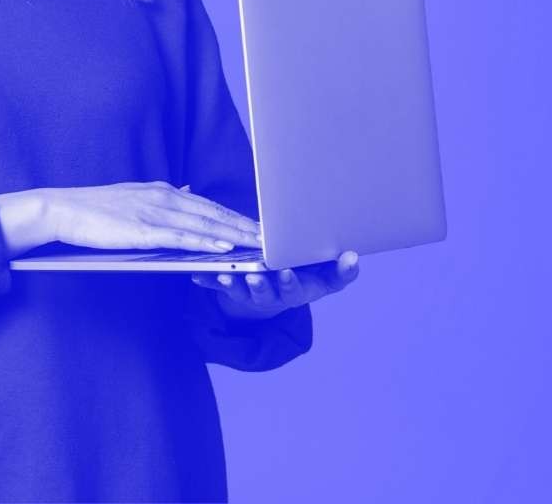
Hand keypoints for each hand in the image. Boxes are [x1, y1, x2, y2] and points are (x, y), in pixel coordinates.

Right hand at [40, 181, 261, 253]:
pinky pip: (182, 238)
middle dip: (248, 227)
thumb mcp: (135, 196)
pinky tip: (225, 250)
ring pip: (205, 226)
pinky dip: (206, 243)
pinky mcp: (143, 231)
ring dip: (236, 237)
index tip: (263, 227)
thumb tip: (187, 190)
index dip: (239, 217)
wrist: (62, 209)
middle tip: (277, 238)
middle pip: (216, 214)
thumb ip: (164, 196)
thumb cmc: (94, 209)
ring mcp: (154, 213)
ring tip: (261, 246)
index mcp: (163, 191)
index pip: (210, 205)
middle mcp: (164, 198)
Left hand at [190, 251, 359, 319]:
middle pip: (265, 293)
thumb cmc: (308, 274)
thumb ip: (341, 270)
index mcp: (296, 289)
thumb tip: (354, 257)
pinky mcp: (232, 287)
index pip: (293, 288)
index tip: (286, 273)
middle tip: (254, 277)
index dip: (289, 282)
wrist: (282, 286)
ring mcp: (251, 293)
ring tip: (225, 275)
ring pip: (240, 291)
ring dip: (233, 283)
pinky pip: (217, 285)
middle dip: (260, 285)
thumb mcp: (327, 276)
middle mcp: (273, 294)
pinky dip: (208, 280)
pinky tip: (197, 274)